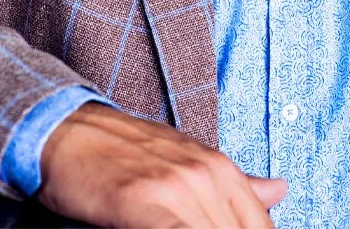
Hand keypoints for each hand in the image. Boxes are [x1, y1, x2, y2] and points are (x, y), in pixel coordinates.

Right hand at [37, 101, 286, 227]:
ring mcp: (177, 187)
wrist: (68, 132)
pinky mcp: (144, 201)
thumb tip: (281, 190)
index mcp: (221, 167)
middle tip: (194, 228)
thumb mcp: (187, 160)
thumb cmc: (125, 151)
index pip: (259, 226)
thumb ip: (236, 183)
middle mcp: (206, 173)